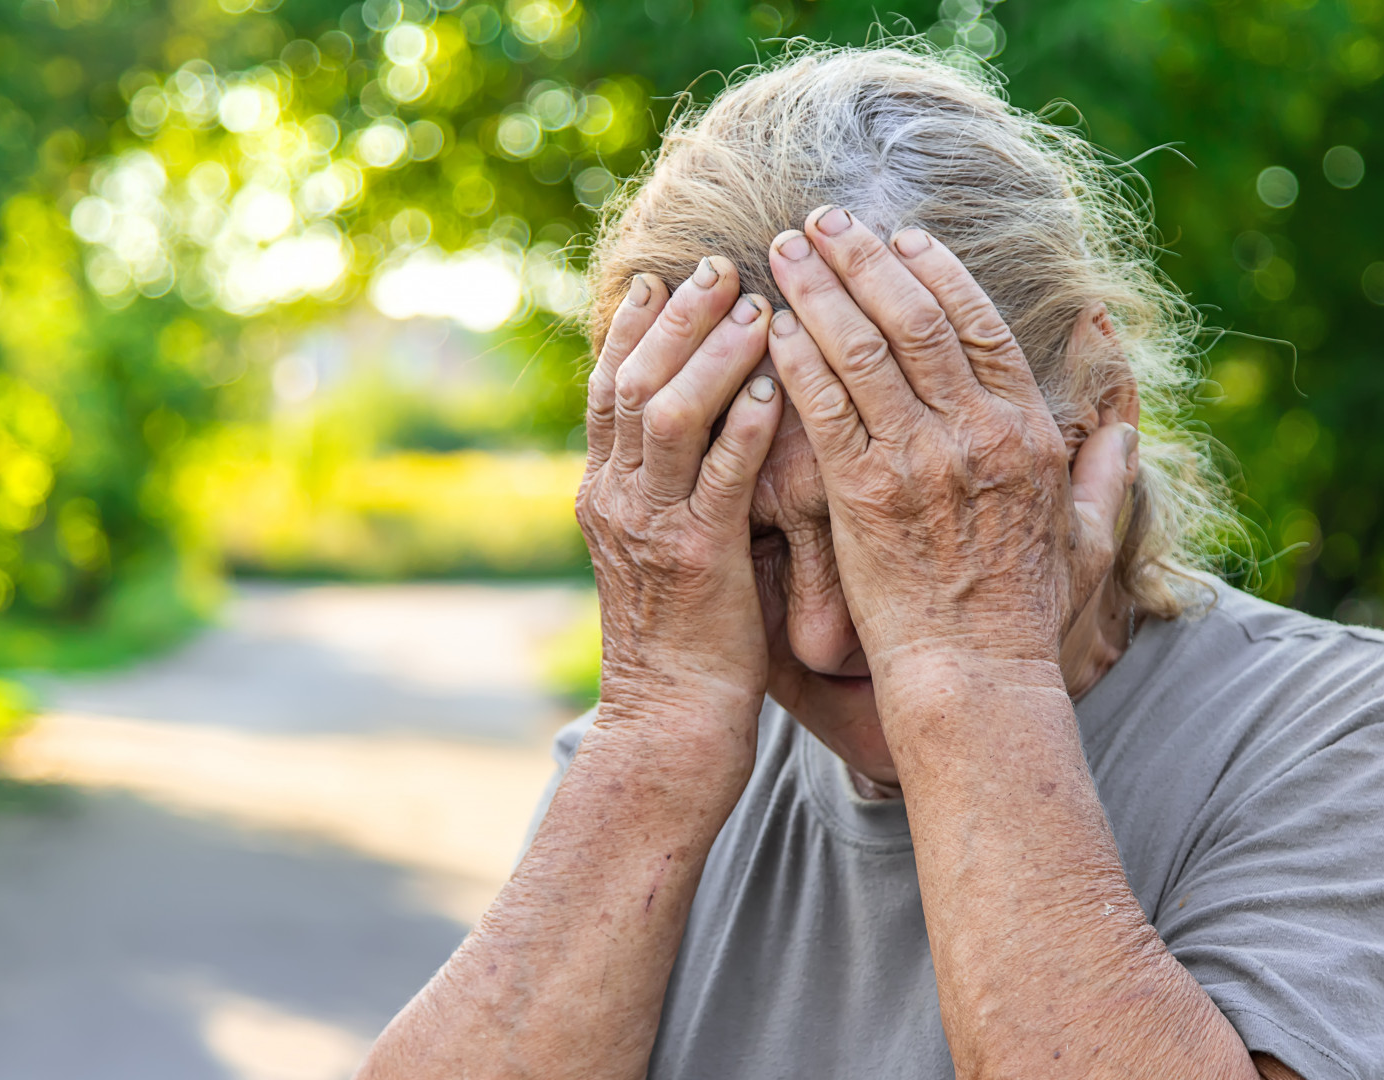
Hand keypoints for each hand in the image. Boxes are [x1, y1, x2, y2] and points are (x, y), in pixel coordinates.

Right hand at [579, 257, 783, 755]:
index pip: (607, 386)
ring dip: (713, 354)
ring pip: (666, 415)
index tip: (664, 275)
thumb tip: (699, 424)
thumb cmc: (682, 639)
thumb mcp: (658, 547)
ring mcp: (649, 527)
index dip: (635, 327)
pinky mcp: (696, 559)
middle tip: (720, 264)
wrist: (667, 723)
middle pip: (631, 381)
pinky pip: (719, 477)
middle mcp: (614, 499)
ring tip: (756, 306)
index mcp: (603, 492)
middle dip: (676, 318)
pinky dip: (747, 426)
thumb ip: (668, 486)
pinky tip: (780, 387)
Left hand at [764, 208, 1137, 680]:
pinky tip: (773, 326)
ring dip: (820, 290)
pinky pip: (825, 408)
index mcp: (1030, 433)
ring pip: (864, 350)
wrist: (974, 677)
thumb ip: (1109, 471)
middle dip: (864, 259)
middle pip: (915, 318)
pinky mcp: (864, 494)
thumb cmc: (1028, 615)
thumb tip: (1125, 419)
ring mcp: (919, 460)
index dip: (935, 271)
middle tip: (823, 220)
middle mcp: (977, 433)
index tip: (899, 236)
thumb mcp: (1089, 539)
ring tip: (786, 250)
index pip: (978, 325)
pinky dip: (798, 359)